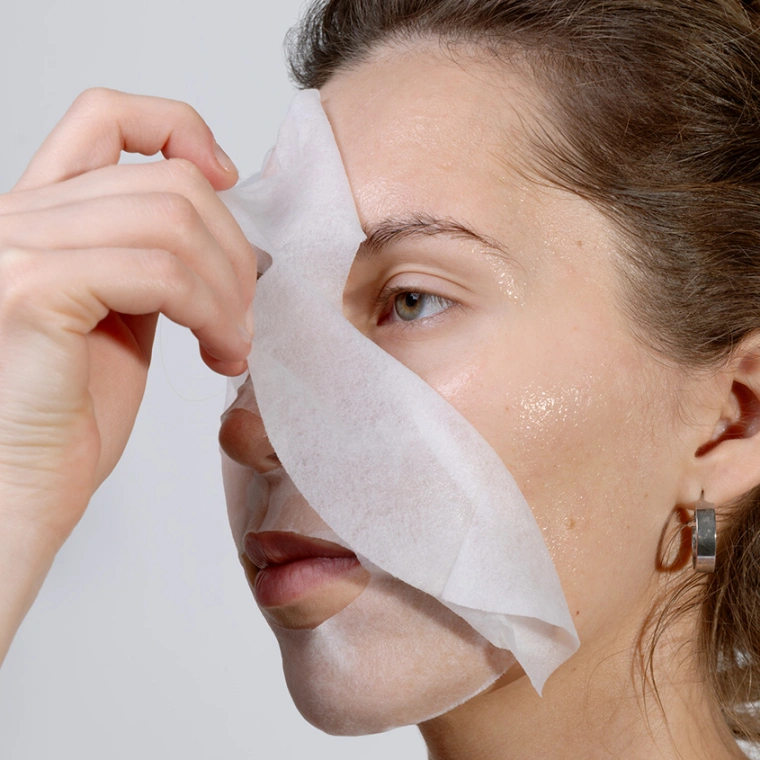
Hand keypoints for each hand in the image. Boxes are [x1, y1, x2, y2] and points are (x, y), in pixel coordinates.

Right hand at [0, 88, 256, 661]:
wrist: (21, 488)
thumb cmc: (69, 416)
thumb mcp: (120, 315)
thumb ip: (148, 259)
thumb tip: (215, 227)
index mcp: (40, 216)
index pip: (106, 117)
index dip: (180, 129)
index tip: (227, 180)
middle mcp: (16, 218)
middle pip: (167, 182)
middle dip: (233, 250)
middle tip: (243, 313)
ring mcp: (16, 249)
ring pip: (173, 223)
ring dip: (229, 290)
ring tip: (231, 343)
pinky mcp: (32, 292)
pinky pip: (159, 272)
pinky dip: (211, 312)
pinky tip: (216, 353)